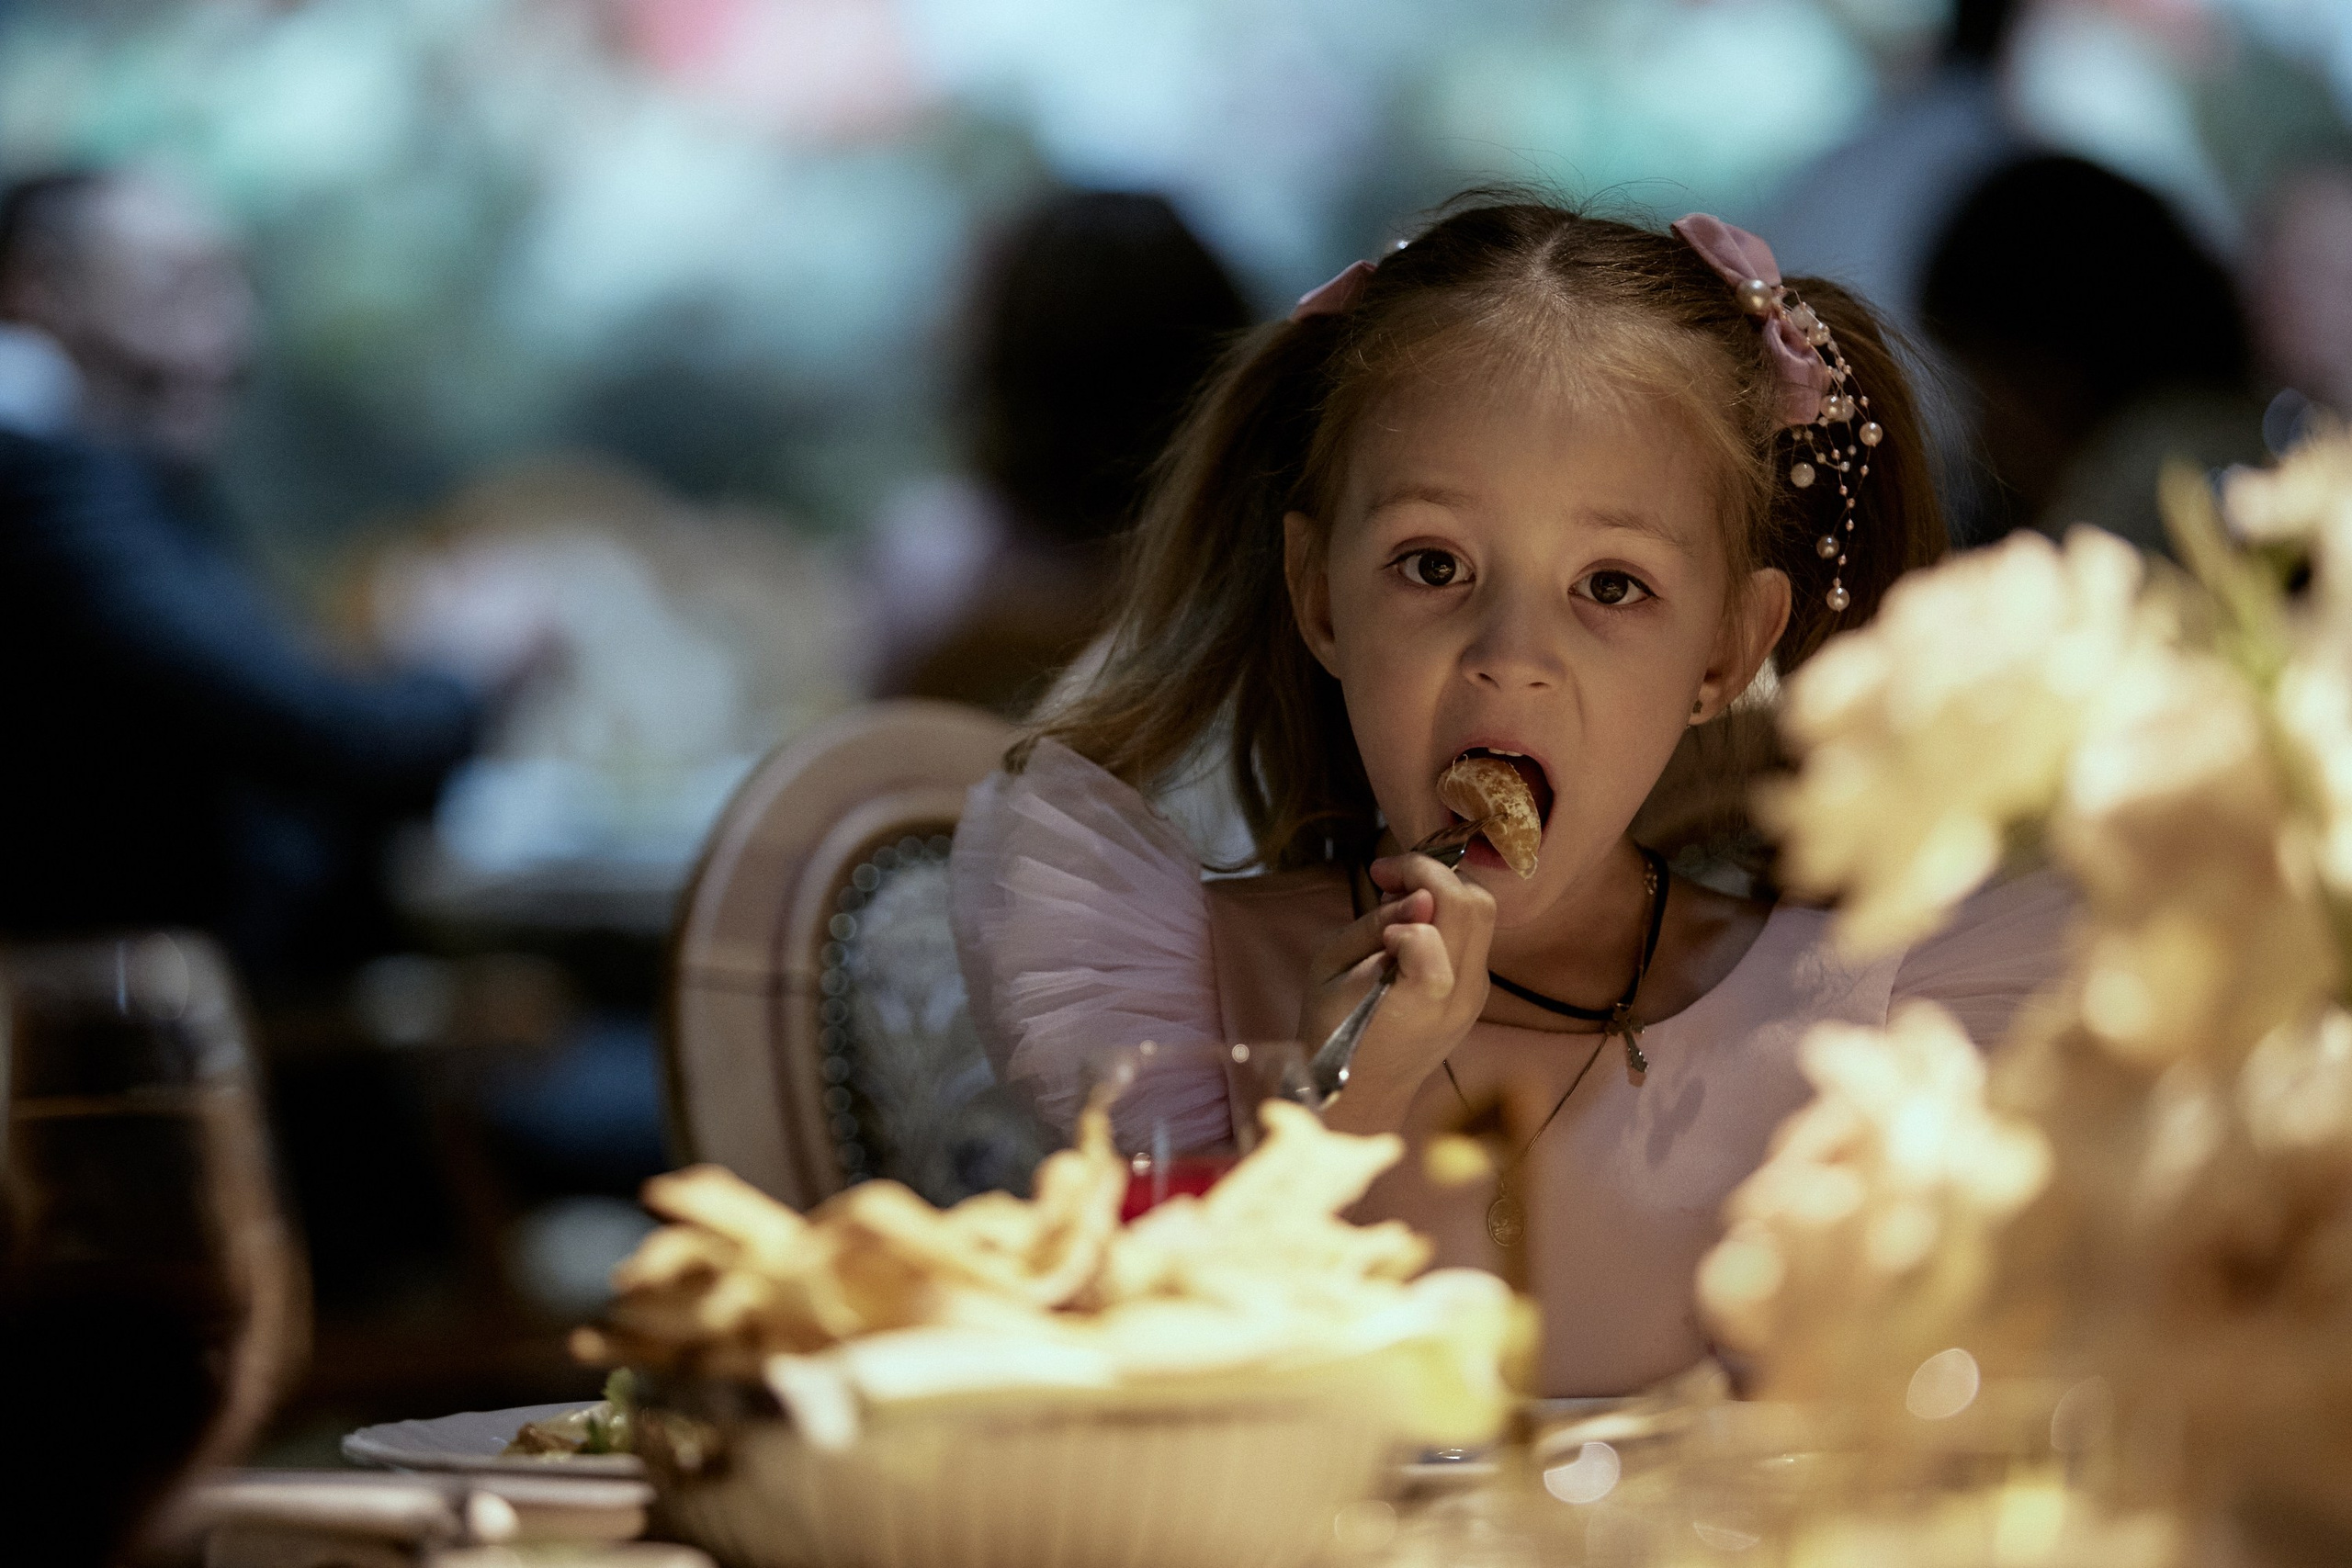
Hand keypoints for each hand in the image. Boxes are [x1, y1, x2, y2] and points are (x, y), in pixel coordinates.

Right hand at [1298, 850, 1494, 1133]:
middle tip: (1391, 877)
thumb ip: (1375, 927)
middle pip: (1475, 903)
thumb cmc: (1332, 1028)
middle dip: (1434, 872)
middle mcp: (1461, 993)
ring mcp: (1475, 995)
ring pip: (1484, 915)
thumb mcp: (1330, 969)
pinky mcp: (1476, 994)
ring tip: (1402, 899)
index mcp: (1422, 993)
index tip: (1376, 883)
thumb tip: (1420, 896)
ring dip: (1446, 890)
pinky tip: (1413, 926)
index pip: (1435, 914)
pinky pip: (1475, 937)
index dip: (1406, 890)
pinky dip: (1450, 915)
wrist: (1359, 1091)